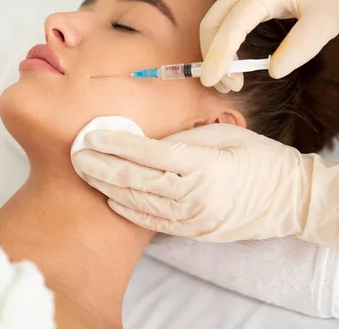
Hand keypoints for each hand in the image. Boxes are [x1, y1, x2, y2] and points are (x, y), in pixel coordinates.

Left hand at [72, 124, 338, 246]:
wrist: (288, 199)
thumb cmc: (258, 158)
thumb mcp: (223, 135)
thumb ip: (182, 137)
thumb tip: (144, 135)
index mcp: (202, 164)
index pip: (146, 154)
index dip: (115, 144)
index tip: (91, 136)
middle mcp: (194, 194)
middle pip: (135, 180)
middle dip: (101, 167)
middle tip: (76, 155)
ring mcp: (193, 217)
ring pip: (139, 202)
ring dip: (108, 187)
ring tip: (86, 173)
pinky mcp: (194, 231)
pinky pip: (153, 222)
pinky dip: (129, 211)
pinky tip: (110, 199)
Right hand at [200, 0, 338, 91]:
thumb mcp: (327, 20)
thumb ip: (301, 46)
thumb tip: (272, 71)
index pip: (234, 23)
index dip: (220, 54)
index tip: (212, 80)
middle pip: (213, 22)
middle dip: (213, 57)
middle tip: (229, 86)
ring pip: (213, 22)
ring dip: (214, 53)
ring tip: (231, 79)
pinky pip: (220, 20)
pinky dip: (220, 44)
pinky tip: (231, 62)